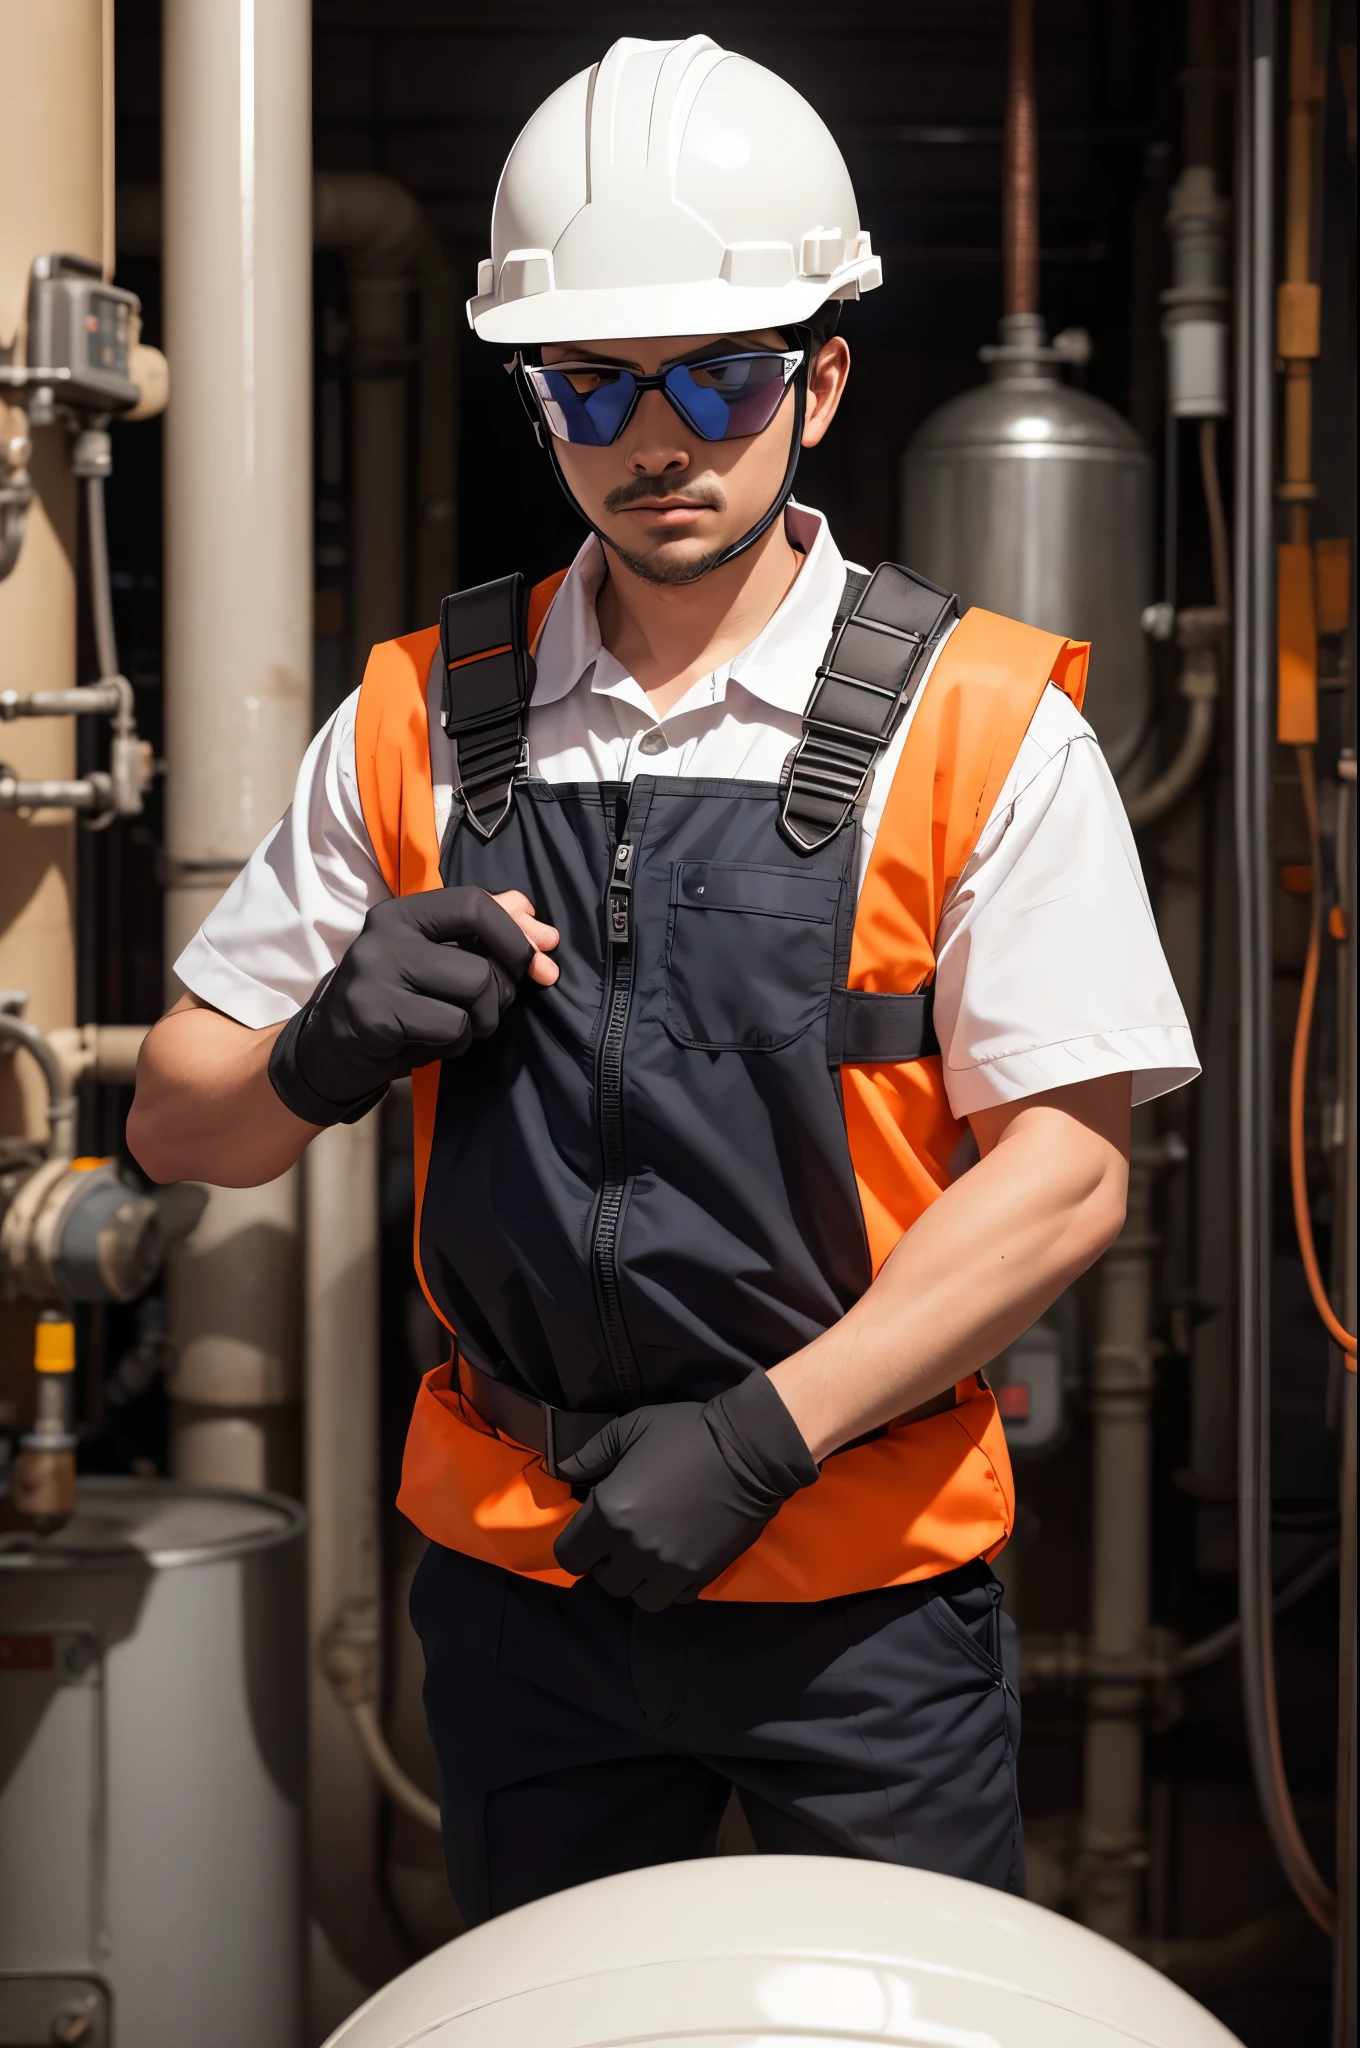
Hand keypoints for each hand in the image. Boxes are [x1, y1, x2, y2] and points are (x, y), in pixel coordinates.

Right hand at [268, 884, 544, 1125]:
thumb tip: (536, 918)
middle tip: (485, 1010)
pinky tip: (427, 1044)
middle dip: (501, 995)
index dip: (515, 936)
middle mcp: (385, 933)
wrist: (329, 1049)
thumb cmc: (394, 1001)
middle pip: (482, 962)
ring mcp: (376, 973)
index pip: (475, 903)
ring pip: (473, 993)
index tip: (537, 964)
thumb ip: (484, 932)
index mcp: (402, 911)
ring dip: (479, 1023)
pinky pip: (452, 1028)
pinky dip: (454, 1046)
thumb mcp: (435, 959)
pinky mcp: (375, 1015)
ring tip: (451, 1028)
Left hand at [553, 1371, 818, 1609]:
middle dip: (609, 1561)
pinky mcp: (701, 1574)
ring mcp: (670, 1567)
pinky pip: (675, 1597)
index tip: (589, 1531)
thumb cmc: (685, 1433)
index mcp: (610, 1512)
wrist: (748, 1449)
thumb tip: (563, 1470)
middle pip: (605, 1581)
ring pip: (639, 1597)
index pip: (569, 1555)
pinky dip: (671, 1584)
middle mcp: (634, 1549)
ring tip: (649, 1554)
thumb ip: (591, 1453)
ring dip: (639, 1579)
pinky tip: (677, 1558)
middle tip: (623, 1537)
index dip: (575, 1545)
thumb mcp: (630, 1428)